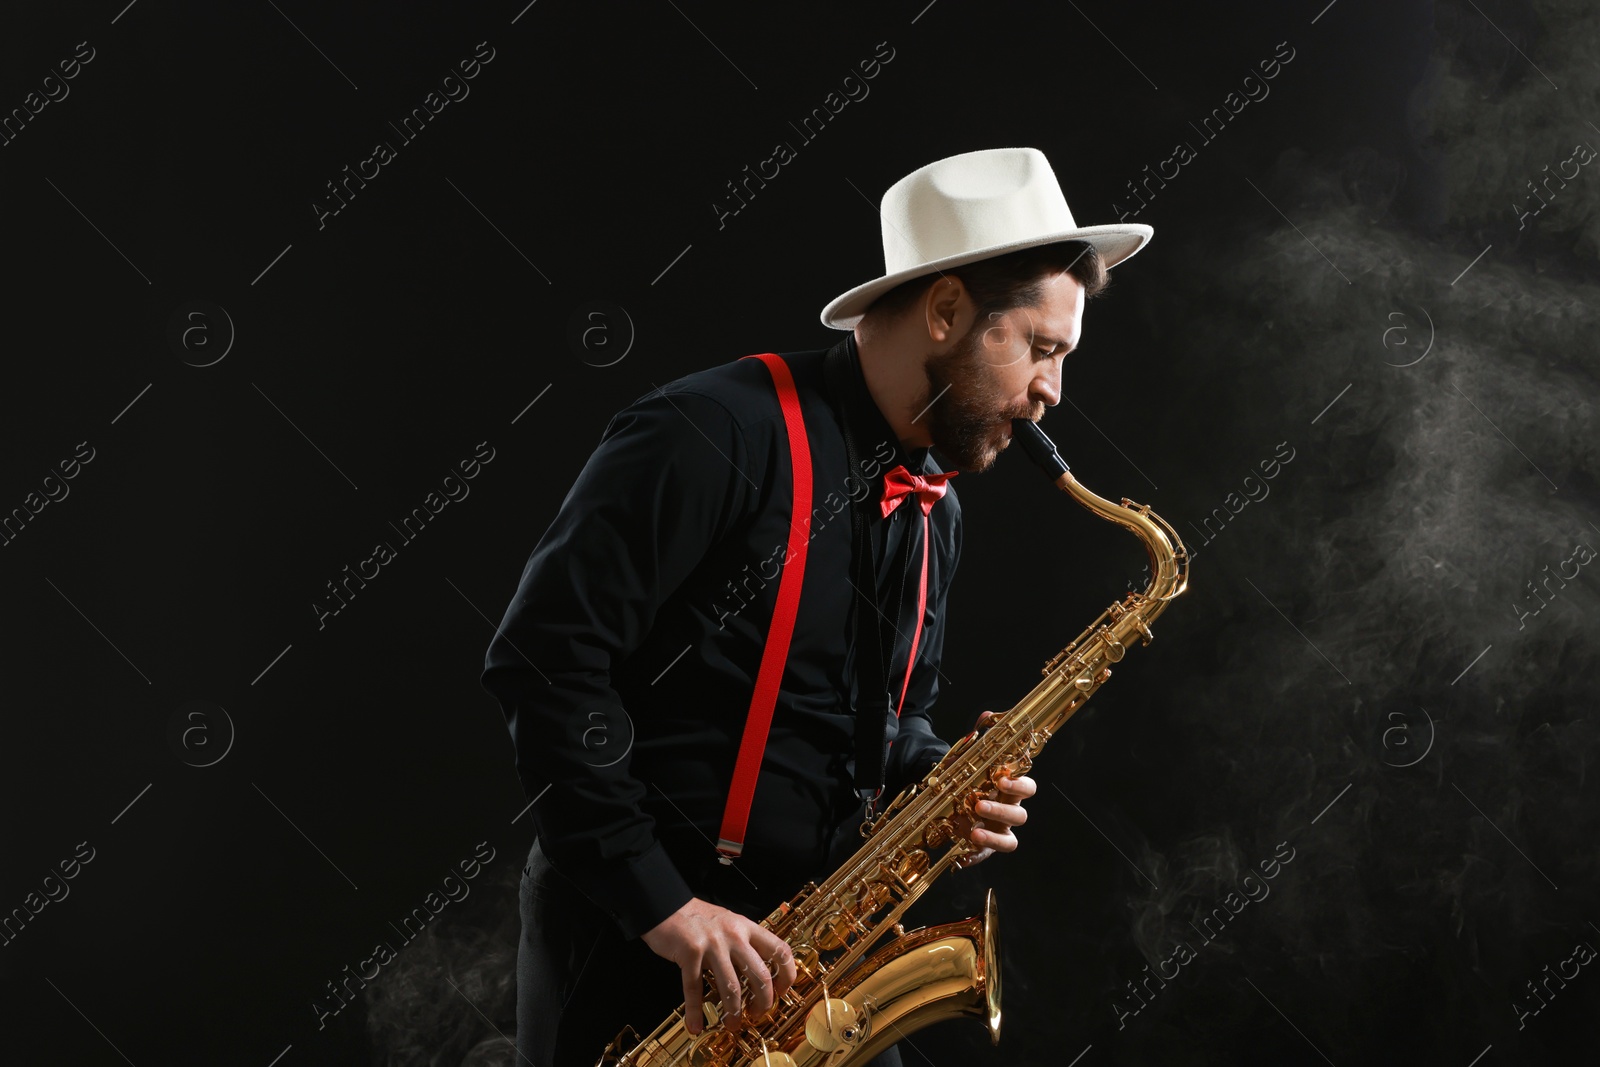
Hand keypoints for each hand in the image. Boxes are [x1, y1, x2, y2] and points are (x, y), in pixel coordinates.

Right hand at [640, 897, 796, 1034]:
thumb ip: (745, 942)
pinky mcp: (690, 953)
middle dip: (762, 1002)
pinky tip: (695, 1025)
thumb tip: (760, 972)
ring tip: (731, 1024)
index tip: (782, 992)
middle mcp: (733, 935)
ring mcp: (712, 944)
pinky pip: (695, 988)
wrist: (666, 906)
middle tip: (756, 1014)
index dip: (787, 975)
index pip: (780, 950)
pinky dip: (695, 1011)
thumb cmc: (698, 918)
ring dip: (733, 1012)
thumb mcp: (730, 922)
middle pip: (760, 975)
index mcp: (747, 927)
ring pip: (731, 987)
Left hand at [957, 710, 1037, 868]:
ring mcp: (999, 831)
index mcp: (1010, 789)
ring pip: (1010, 840)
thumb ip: (981, 738)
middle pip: (1020, 816)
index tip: (1003, 779)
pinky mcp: (985, 848)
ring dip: (993, 836)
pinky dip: (976, 857)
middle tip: (978, 804)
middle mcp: (1009, 812)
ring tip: (972, 831)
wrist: (951, 798)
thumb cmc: (971, 778)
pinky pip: (986, 856)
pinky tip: (961, 855)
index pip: (1027, 787)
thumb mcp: (972, 758)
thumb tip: (987, 715)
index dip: (1019, 785)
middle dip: (1002, 811)